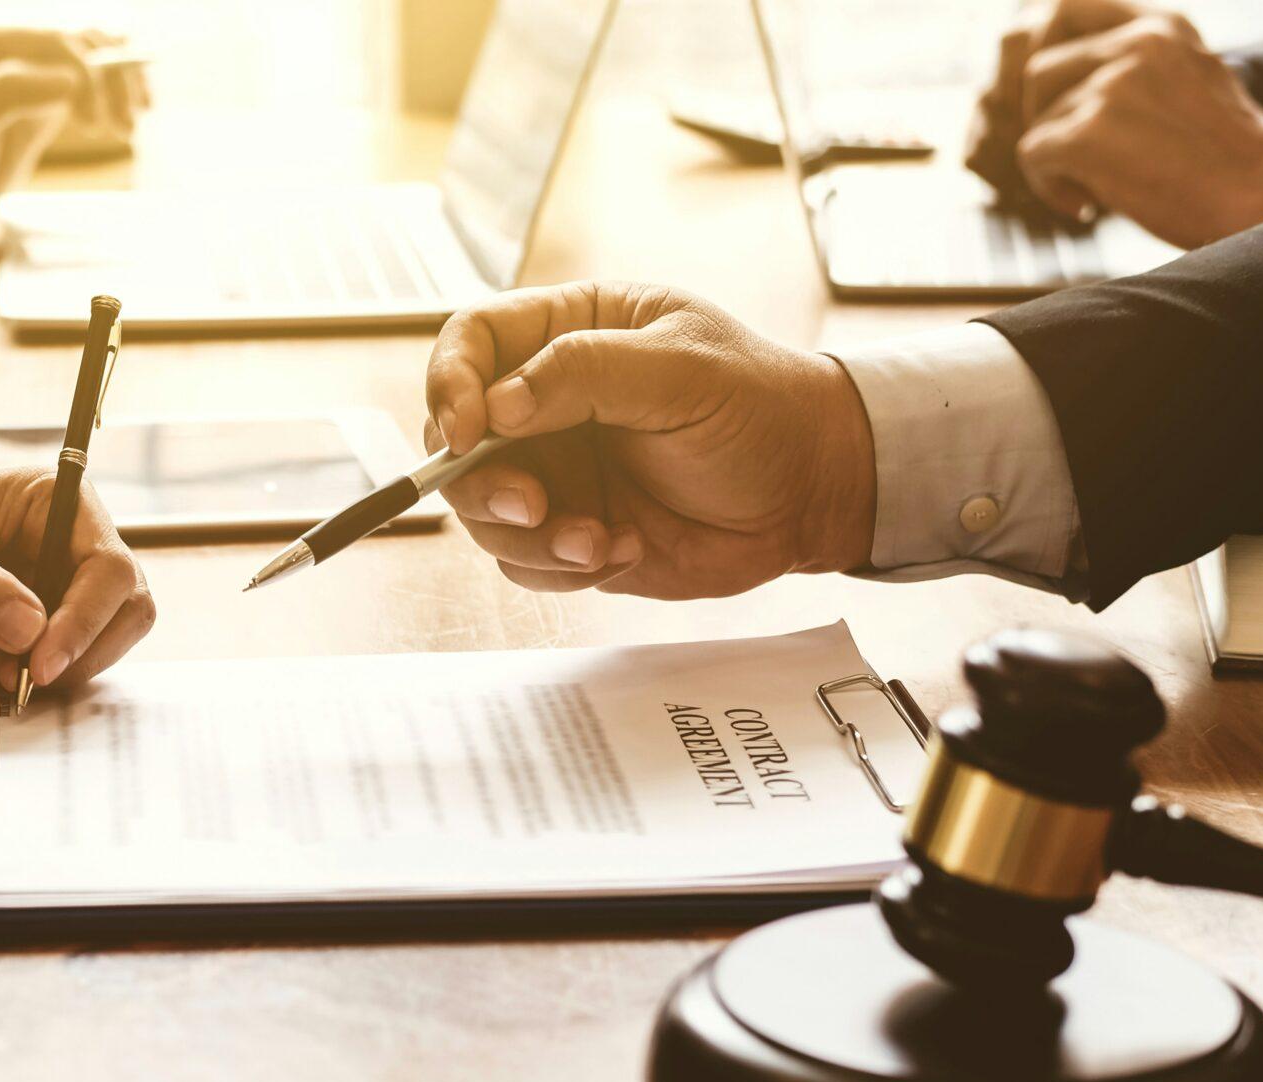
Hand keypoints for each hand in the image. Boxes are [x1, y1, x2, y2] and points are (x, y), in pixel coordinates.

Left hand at [0, 27, 146, 233]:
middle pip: (82, 40)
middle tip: (129, 124)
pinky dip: (110, 97)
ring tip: (131, 124)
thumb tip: (72, 78)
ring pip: (91, 58)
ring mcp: (25, 72)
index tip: (98, 121)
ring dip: (120, 83)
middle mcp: (8, 47)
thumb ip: (7, 92)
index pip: (55, 39)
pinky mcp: (37, 98)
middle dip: (112, 76)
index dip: (87, 72)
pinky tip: (123, 124)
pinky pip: (86, 83)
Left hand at [0, 463, 154, 689]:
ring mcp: (60, 580)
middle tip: (24, 676)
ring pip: (101, 639)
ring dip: (56, 668)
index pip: (109, 567)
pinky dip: (35, 673)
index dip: (86, 620)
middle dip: (81, 651)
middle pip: (125, 607)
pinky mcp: (43, 617)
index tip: (42, 663)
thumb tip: (30, 631)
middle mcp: (71, 539)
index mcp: (56, 501)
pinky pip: (66, 656)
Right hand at [422, 283, 873, 601]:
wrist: (811, 492)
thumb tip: (497, 405)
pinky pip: (524, 562)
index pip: (470, 342)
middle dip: (480, 483)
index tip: (465, 432)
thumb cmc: (761, 408)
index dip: (450, 385)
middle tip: (532, 507)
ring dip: (529, 538)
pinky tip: (622, 550)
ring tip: (596, 541)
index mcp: (569, 332)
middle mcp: (548, 403)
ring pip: (484, 511)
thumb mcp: (681, 370)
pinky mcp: (571, 531)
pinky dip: (561, 569)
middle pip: (456, 440)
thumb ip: (584, 373)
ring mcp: (556, 471)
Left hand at [968, 2, 1262, 244]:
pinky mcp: (1090, 134)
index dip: (1044, 51)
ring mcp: (1112, 86)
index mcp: (1161, 25)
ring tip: (1093, 182)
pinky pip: (1031, 155)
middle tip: (1073, 152)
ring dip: (1052, 157)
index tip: (1055, 98)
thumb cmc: (1226, 154)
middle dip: (1044, 116)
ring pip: (1036, 118)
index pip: (1067, 7)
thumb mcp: (1188, 76)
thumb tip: (1066, 71)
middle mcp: (1137, 43)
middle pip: (1039, 70)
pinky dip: (1049, 187)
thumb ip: (1137, 62)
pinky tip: (1089, 203)